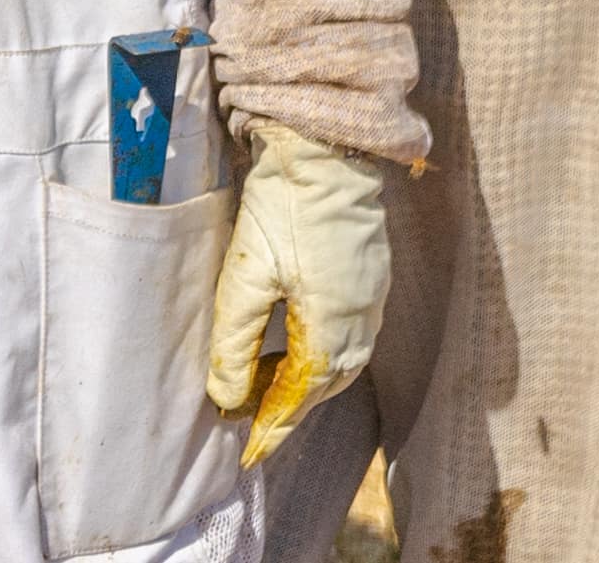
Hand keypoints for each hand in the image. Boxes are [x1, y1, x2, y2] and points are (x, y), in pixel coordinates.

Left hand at [200, 128, 393, 464]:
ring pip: (339, 363)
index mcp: (333, 328)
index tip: (247, 451)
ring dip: (304, 383)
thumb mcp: (247, 274)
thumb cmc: (285, 206)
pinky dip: (320, 355)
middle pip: (324, 386)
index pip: (299, 396)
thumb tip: (226, 399)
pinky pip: (348, 336)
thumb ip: (235, 341)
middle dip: (288, 410)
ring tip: (265, 391)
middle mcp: (362, 322)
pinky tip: (295, 348)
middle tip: (251, 427)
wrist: (327, 147)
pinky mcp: (371, 280)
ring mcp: (372, 300)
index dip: (271, 426)